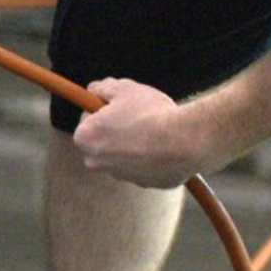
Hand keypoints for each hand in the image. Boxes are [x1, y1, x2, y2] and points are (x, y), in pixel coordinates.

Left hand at [72, 77, 218, 186]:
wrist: (184, 140)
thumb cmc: (150, 113)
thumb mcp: (123, 88)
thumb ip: (102, 87)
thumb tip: (94, 89)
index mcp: (85, 139)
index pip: (87, 119)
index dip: (104, 108)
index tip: (119, 104)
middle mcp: (97, 162)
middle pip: (104, 140)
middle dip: (116, 129)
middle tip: (137, 115)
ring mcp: (121, 176)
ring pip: (124, 154)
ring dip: (135, 143)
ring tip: (155, 129)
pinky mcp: (145, 184)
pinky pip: (146, 166)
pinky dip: (153, 156)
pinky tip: (166, 144)